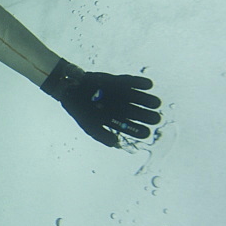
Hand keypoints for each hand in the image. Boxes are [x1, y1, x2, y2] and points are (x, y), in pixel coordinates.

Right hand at [41, 58, 161, 146]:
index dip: (141, 131)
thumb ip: (101, 135)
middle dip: (149, 117)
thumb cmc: (79, 109)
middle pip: (141, 114)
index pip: (133, 129)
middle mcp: (123, 109)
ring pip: (142, 99)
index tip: (146, 132)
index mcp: (117, 121)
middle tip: (154, 118)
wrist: (70, 88)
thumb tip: (116, 144)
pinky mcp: (122, 81)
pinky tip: (148, 86)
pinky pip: (135, 82)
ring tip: (155, 103)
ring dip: (150, 101)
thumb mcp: (88, 125)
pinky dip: (142, 83)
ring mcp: (124, 95)